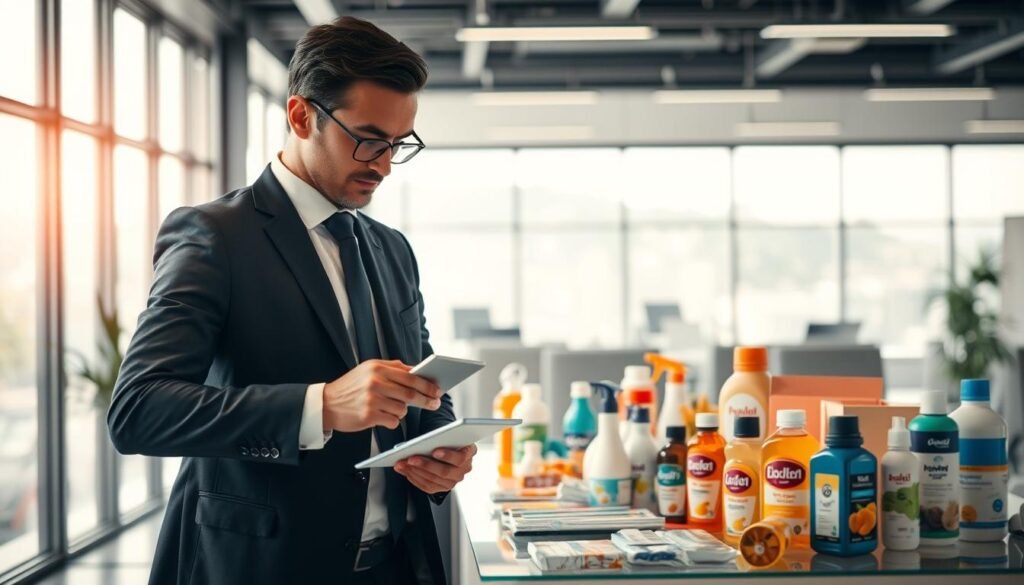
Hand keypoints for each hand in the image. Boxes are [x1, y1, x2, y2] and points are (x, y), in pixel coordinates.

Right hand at [322, 360, 441, 432]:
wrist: (325, 404)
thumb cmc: (350, 387)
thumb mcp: (368, 369)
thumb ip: (392, 368)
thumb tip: (417, 370)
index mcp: (377, 368)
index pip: (410, 375)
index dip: (427, 384)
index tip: (437, 389)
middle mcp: (375, 382)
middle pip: (410, 393)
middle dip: (426, 399)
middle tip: (435, 403)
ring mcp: (372, 399)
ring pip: (403, 409)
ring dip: (402, 411)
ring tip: (390, 408)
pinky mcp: (369, 416)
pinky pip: (393, 421)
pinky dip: (392, 420)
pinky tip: (381, 416)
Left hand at [395, 444, 475, 494]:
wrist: (449, 448)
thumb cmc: (448, 439)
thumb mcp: (448, 434)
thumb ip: (442, 437)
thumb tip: (423, 442)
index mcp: (468, 454)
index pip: (460, 458)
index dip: (447, 455)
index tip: (434, 451)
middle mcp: (463, 470)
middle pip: (444, 471)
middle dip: (425, 465)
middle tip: (410, 458)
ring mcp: (453, 481)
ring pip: (433, 480)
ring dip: (415, 472)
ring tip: (402, 464)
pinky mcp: (442, 488)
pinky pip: (427, 486)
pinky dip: (414, 478)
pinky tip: (405, 470)